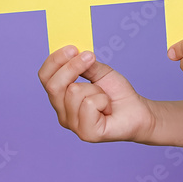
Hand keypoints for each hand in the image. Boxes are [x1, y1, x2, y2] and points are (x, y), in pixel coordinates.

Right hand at [38, 45, 155, 142]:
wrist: (137, 111)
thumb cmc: (116, 94)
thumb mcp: (100, 72)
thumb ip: (85, 64)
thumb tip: (75, 52)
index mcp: (61, 97)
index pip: (45, 77)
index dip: (55, 60)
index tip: (72, 48)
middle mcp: (62, 113)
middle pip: (53, 85)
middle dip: (72, 67)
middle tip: (90, 57)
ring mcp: (72, 125)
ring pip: (74, 93)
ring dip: (96, 89)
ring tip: (104, 97)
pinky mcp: (86, 133)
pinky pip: (89, 104)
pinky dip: (103, 100)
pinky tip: (107, 108)